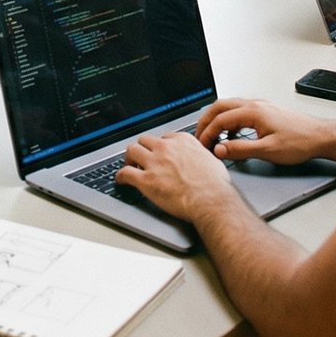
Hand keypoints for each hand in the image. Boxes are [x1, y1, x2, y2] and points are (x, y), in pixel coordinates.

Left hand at [115, 129, 236, 223]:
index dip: (160, 146)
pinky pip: (125, 173)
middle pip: (145, 140)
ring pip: (131, 150)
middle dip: (143, 149)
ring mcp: (154, 163)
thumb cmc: (215, 184)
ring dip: (129, 158)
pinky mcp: (146, 180)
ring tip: (130, 165)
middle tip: (142, 158)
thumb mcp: (211, 159)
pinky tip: (121, 180)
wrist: (210, 199)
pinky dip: (120, 176)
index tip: (159, 152)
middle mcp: (166, 148)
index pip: (164, 137)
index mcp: (182, 141)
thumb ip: (199, 155)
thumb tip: (199, 159)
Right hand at [191, 98, 335, 165]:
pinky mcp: (265, 112)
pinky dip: (229, 121)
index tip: (202, 146)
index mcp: (252, 112)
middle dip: (206, 121)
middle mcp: (255, 105)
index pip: (220, 119)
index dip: (207, 133)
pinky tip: (232, 135)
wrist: (320, 136)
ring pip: (229, 107)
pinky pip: (239, 112)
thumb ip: (240, 149)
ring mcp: (260, 106)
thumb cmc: (299, 142)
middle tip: (199, 136)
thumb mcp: (267, 151)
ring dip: (217, 120)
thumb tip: (219, 149)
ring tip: (212, 136)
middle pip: (220, 107)